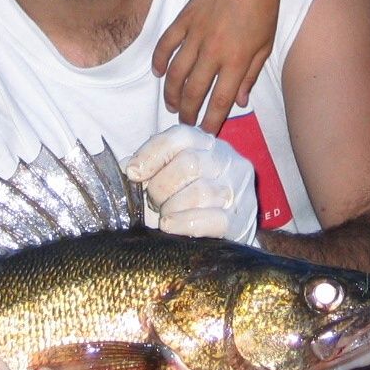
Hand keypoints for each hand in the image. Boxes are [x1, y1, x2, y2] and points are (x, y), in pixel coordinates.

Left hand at [125, 126, 259, 245]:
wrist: (224, 233)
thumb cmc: (188, 200)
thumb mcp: (170, 175)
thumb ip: (150, 168)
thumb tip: (128, 168)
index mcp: (206, 143)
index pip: (180, 136)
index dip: (152, 153)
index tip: (133, 173)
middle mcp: (226, 159)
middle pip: (189, 163)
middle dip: (162, 186)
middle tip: (153, 202)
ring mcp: (237, 189)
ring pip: (200, 192)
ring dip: (172, 207)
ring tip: (164, 216)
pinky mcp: (241, 219)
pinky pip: (212, 219)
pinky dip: (184, 223)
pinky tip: (170, 226)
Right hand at [152, 0, 280, 134]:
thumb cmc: (263, 10)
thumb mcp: (266, 46)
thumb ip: (250, 75)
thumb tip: (239, 102)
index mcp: (236, 60)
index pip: (220, 101)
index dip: (211, 122)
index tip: (206, 133)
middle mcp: (213, 51)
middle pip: (193, 91)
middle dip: (188, 113)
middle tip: (186, 123)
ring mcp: (195, 34)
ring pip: (175, 73)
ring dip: (171, 94)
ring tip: (172, 105)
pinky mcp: (183, 19)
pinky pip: (165, 45)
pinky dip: (159, 61)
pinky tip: (159, 74)